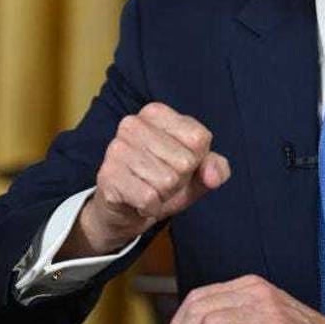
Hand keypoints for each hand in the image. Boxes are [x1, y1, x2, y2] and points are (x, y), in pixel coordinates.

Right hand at [58, 102, 230, 257]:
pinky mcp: (108, 176)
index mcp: (156, 112)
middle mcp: (133, 124)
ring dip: (163, 195)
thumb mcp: (197, 172)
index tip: (178, 163)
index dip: (196, 160)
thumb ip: (216, 168)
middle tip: (161, 181)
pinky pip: (149, 198)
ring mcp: (117, 149)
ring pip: (167, 181)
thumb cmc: (163, 182)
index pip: (199, 139)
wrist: (125, 210)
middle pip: (184, 162)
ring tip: (148, 188)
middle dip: (179, 180)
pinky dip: (149, 207)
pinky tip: (137, 200)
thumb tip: (213, 177)